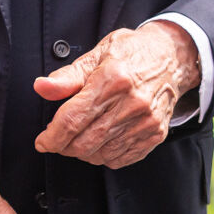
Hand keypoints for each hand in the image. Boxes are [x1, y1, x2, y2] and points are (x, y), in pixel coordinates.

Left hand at [32, 21, 198, 169]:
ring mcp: (146, 122)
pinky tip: (101, 142)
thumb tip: (42, 87)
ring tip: (80, 139)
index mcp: (113, 79)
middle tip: (58, 140)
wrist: (172, 57)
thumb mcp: (98, 54)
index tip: (43, 140)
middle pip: (85, 142)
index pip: (72, 119)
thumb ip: (68, 76)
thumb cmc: (133, 53)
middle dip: (64, 146)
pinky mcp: (155, 134)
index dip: (51, 136)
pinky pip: (121, 159)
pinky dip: (104, 156)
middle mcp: (132, 103)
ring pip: (101, 154)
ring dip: (83, 152)